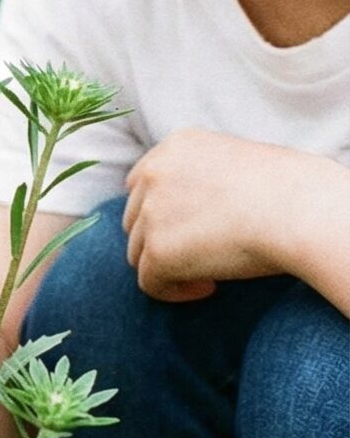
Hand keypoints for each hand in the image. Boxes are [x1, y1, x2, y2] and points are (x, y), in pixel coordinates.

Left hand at [122, 129, 319, 301]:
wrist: (301, 210)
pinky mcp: (158, 250)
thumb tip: (187, 215)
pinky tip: (207, 288)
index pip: (140, 182)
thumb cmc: (290, 192)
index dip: (158, 211)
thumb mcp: (237, 165)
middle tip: (200, 254)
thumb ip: (202, 180)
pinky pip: (150, 283)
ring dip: (168, 265)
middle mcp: (154, 174)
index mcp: (175, 146)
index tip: (190, 228)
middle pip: (135, 218)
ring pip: (139, 251)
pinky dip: (173, 291)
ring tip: (210, 273)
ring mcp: (151, 212)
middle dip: (161, 238)